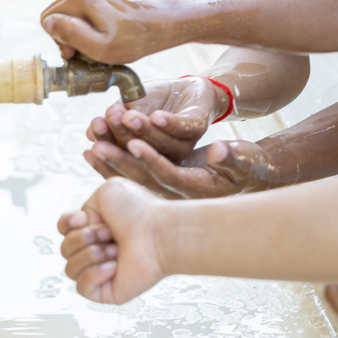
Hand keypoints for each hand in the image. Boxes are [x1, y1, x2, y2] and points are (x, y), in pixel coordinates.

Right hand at [40, 0, 182, 63]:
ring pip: (70, 15)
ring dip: (80, 32)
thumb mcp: (100, 47)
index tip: (77, 52)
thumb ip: (71, 34)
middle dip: (69, 36)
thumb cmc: (135, 38)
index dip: (59, 40)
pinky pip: (83, 12)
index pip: (47, 20)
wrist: (163, 24)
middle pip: (58, 16)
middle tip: (88, 51)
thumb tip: (49, 22)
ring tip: (100, 43)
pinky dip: (90, 26)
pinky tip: (107, 35)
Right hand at [58, 178, 166, 304]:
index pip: (64, 230)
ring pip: (69, 269)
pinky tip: (114, 266)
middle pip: (65, 249)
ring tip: (116, 249)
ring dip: (91, 255)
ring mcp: (102, 271)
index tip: (84, 218)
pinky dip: (94, 274)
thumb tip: (79, 225)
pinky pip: (81, 288)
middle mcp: (98, 249)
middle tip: (110, 233)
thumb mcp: (109, 192)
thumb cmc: (140, 211)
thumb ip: (88, 204)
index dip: (68, 224)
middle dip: (83, 238)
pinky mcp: (107, 290)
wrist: (159, 232)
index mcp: (97, 226)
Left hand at [84, 137, 296, 198]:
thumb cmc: (247, 165)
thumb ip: (230, 156)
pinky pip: (130, 175)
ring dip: (110, 162)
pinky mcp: (157, 186)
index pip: (167, 173)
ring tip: (90, 144)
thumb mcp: (244, 158)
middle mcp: (176, 196)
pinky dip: (112, 163)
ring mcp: (164, 194)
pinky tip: (94, 150)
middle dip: (119, 161)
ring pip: (132, 178)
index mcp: (195, 189)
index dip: (150, 158)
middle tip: (97, 145)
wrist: (245, 174)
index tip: (133, 142)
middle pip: (142, 178)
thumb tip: (217, 151)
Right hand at [87, 78, 219, 163]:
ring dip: (143, 129)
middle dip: (121, 134)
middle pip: (140, 150)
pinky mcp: (198, 128)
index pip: (123, 153)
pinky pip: (183, 128)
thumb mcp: (129, 107)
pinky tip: (157, 116)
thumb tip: (89, 133)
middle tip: (108, 118)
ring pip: (161, 142)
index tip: (93, 129)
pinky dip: (169, 123)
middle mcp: (164, 155)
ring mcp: (183, 144)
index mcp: (145, 155)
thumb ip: (113, 120)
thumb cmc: (155, 100)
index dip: (107, 141)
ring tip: (129, 115)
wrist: (187, 86)